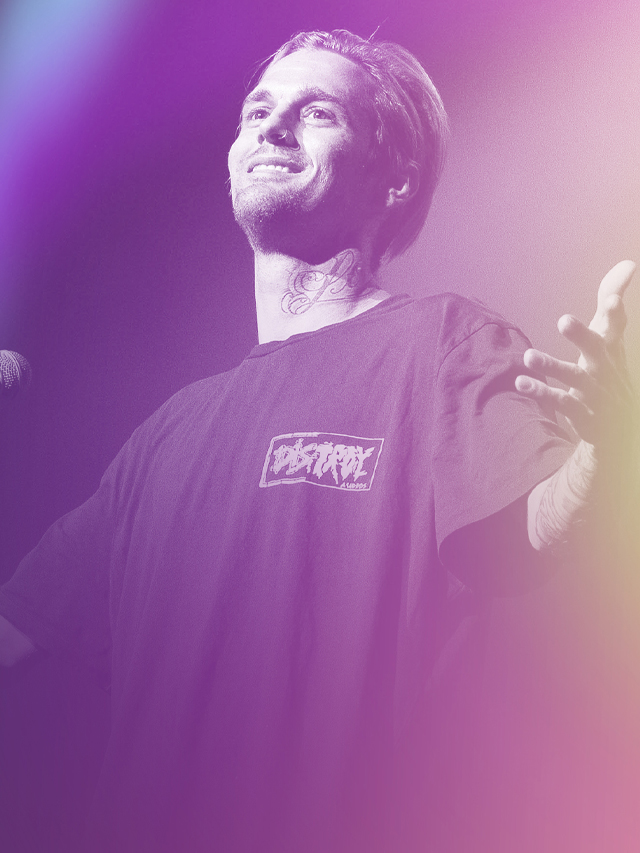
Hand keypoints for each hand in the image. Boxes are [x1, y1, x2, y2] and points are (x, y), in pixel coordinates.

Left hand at [515, 260, 636, 449]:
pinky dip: (543, 392)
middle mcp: (606, 369)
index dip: (614, 315)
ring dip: (552, 366)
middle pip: (597, 350)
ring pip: (576, 378)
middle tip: (564, 320)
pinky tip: (521, 382)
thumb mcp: (610, 339)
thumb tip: (628, 264)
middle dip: (582, 336)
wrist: (619, 426)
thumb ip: (610, 304)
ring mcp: (596, 393)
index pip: (615, 328)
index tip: (612, 300)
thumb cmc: (608, 372)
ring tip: (527, 355)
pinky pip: (563, 403)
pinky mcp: (583, 414)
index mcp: (611, 350)